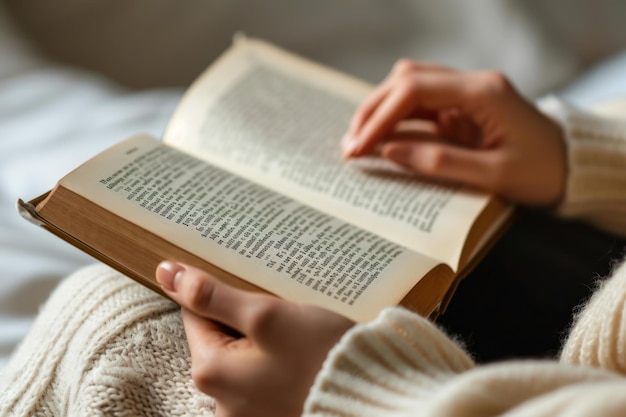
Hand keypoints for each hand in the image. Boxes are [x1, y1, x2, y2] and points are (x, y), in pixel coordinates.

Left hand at [155, 261, 353, 416]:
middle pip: (220, 338)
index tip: (252, 290)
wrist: (370, 398)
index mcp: (210, 372)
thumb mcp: (265, 314)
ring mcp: (247, 414)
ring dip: (264, 341)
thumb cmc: (320, 355)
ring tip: (296, 335)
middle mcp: (220, 402)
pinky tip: (301, 356)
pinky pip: (262, 377)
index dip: (223, 295)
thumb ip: (213, 295)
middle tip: (282, 313)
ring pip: (243, 357)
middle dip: (246, 320)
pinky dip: (277, 362)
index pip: (196, 315)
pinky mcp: (270, 415)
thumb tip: (167, 273)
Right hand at [342, 61, 566, 205]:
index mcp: (483, 92)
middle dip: (372, 111)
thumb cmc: (542, 171)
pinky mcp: (460, 110)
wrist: (572, 167)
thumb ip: (440, 162)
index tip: (358, 147)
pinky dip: (395, 122)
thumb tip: (389, 153)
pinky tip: (379, 143)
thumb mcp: (494, 175)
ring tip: (357, 145)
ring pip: (408, 89)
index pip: (415, 90)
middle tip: (349, 146)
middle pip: (405, 80)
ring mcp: (464, 95)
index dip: (380, 116)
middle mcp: (470, 84)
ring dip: (379, 113)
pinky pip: (419, 107)